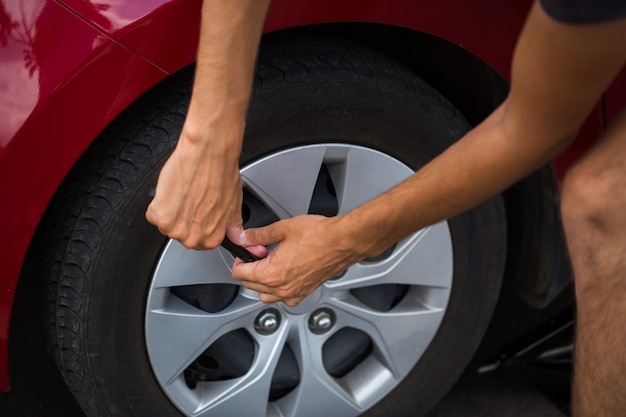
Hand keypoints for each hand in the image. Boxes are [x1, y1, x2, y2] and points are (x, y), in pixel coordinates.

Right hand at [146, 125, 245, 248]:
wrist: (209, 153)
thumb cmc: (222, 173)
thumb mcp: (234, 204)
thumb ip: (232, 224)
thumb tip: (236, 235)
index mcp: (212, 239)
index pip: (199, 242)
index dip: (196, 224)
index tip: (196, 213)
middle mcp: (193, 238)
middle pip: (180, 234)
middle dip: (182, 218)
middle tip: (190, 199)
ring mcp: (175, 229)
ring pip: (165, 224)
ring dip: (170, 210)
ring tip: (183, 192)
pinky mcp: (159, 216)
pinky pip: (153, 213)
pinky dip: (158, 201)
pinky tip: (173, 190)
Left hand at [232, 215, 362, 305]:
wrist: (343, 242)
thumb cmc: (320, 235)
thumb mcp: (283, 228)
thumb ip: (259, 235)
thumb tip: (246, 237)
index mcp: (271, 273)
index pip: (239, 274)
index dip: (240, 258)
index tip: (247, 249)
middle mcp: (281, 288)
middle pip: (250, 285)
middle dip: (251, 267)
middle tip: (262, 251)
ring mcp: (294, 292)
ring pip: (265, 295)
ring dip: (263, 281)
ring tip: (272, 262)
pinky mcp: (306, 292)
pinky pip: (284, 298)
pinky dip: (279, 289)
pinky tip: (285, 271)